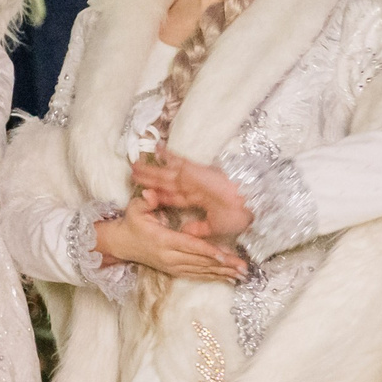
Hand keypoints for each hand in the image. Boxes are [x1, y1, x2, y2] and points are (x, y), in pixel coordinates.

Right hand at [93, 191, 245, 282]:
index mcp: (163, 240)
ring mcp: (172, 266)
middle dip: (224, 265)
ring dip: (222, 274)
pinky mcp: (173, 270)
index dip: (208, 251)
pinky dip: (212, 277)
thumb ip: (146, 201)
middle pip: (200, 261)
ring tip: (241, 276)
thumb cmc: (131, 224)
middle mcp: (169, 256)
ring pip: (201, 270)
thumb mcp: (135, 209)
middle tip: (243, 269)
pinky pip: (196, 275)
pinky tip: (227, 278)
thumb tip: (149, 193)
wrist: (121, 244)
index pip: (190, 246)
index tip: (225, 256)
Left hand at [133, 151, 252, 241]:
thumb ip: (198, 229)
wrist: (248, 206)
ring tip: (134, 165)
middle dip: (149, 179)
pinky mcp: (195, 170)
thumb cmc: (235, 216)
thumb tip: (184, 232)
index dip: (159, 195)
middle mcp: (192, 187)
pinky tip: (155, 148)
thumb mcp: (214, 227)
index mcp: (197, 199)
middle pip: (165, 182)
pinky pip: (178, 160)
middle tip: (133, 174)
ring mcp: (192, 177)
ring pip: (166, 172)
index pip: (173, 197)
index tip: (146, 194)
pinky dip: (167, 154)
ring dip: (150, 169)